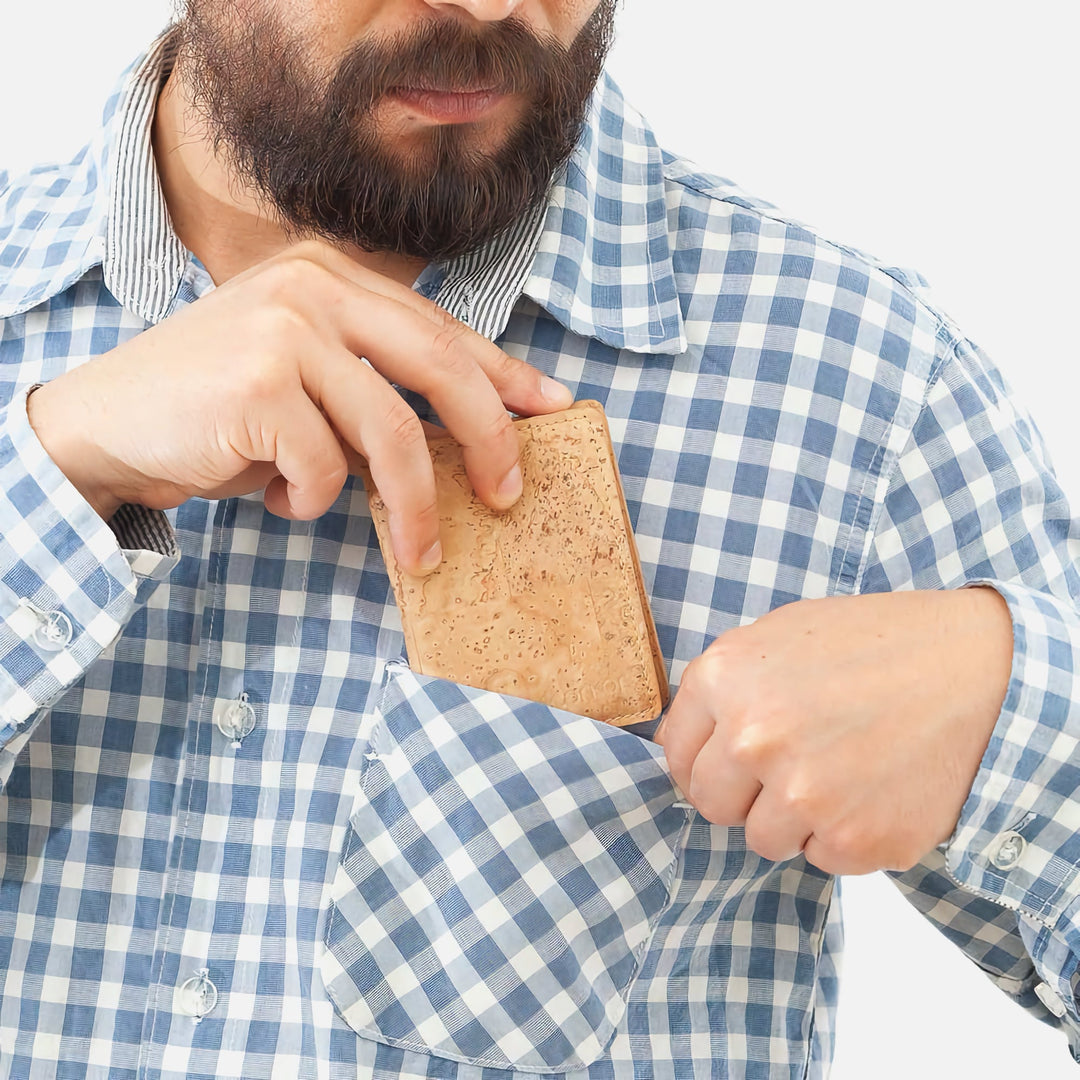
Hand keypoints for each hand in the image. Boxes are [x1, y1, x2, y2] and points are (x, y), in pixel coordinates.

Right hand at [25, 240, 572, 573]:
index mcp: (334, 275)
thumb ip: (377, 388)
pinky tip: (281, 498)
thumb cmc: (220, 411)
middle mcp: (314, 286)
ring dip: (413, 507)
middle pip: (440, 367)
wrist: (108, 424)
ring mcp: (285, 328)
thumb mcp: (309, 383)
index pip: (443, 329)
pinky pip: (326, 469)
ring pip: (392, 432)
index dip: (506, 374)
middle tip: (508, 496)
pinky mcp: (258, 384)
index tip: (552, 408)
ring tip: (414, 551)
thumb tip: (473, 436)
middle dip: (489, 440)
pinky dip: (314, 502)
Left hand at [656, 587, 1013, 873]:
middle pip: (711, 805)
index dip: (702, 761)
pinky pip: (823, 858)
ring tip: (839, 772)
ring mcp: (803, 794)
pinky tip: (873, 789)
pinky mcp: (855, 839)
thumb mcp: (778, 636)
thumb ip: (725, 689)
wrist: (972, 665)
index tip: (726, 763)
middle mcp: (753, 738)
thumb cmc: (875, 643)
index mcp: (724, 680)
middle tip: (787, 770)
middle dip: (742, 794)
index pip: (676, 755)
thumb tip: (688, 742)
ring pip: (764, 840)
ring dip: (793, 819)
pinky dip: (845, 835)